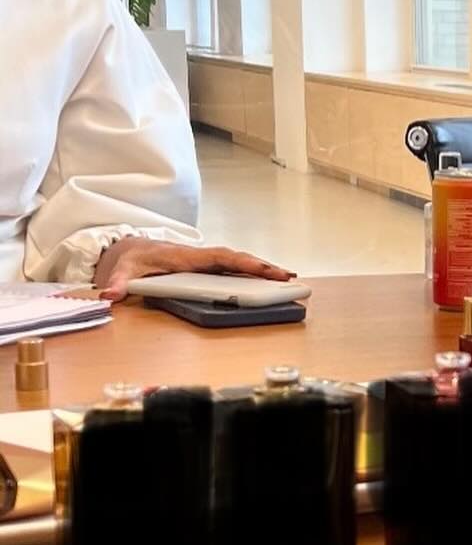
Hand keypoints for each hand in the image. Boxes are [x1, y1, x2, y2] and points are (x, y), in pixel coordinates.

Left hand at [93, 237, 295, 301]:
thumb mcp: (123, 269)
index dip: (244, 262)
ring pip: (240, 264)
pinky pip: (234, 270)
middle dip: (263, 267)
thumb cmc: (133, 258)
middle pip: (239, 259)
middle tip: (287, 277)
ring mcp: (207, 263)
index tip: (263, 268)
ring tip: (287, 279)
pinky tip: (267, 282)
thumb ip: (118, 282)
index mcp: (189, 256)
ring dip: (263, 270)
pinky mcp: (207, 270)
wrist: (131, 249)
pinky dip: (253, 273)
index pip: (222, 257)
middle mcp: (202, 257)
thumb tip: (110, 295)